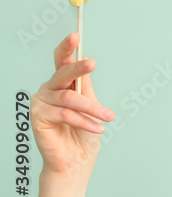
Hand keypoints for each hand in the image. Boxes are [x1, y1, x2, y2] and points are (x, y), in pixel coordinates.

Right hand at [30, 33, 114, 178]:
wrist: (76, 160)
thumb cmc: (84, 134)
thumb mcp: (91, 105)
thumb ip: (85, 86)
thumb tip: (86, 60)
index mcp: (62, 84)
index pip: (62, 61)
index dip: (67, 48)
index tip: (76, 36)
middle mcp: (49, 90)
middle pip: (63, 73)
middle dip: (79, 67)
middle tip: (92, 63)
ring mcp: (42, 103)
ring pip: (70, 98)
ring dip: (92, 108)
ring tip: (107, 117)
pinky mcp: (38, 117)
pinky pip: (66, 114)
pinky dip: (84, 121)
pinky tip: (97, 128)